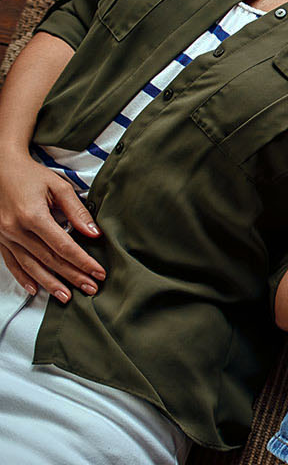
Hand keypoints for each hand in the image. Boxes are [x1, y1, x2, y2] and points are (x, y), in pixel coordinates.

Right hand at [0, 150, 103, 301]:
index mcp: (33, 216)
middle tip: (91, 289)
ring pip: (31, 266)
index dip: (83, 261)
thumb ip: (77, 210)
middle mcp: (16, 229)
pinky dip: (24, 277)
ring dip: (50, 283)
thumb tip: (94, 234)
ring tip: (67, 297)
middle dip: (72, 276)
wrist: (0, 167)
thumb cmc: (31, 175)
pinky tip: (34, 289)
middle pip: (49, 259)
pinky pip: (11, 262)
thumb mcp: (58, 186)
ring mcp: (5, 236)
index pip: (64, 246)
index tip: (99, 272)